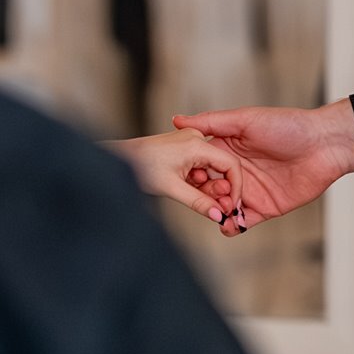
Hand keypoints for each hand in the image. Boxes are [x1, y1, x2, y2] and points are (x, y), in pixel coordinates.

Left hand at [107, 129, 244, 225]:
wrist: (119, 159)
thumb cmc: (139, 166)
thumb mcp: (172, 188)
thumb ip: (199, 202)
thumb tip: (219, 216)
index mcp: (196, 143)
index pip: (230, 165)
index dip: (235, 188)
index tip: (231, 205)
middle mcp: (196, 138)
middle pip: (221, 167)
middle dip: (219, 189)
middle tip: (214, 207)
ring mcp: (190, 142)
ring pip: (211, 169)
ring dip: (206, 186)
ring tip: (193, 196)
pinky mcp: (184, 148)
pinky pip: (201, 166)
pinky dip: (198, 181)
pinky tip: (187, 188)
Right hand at [172, 100, 353, 236]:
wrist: (325, 145)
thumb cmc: (289, 125)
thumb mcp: (246, 119)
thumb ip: (211, 121)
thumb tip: (177, 121)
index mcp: (229, 149)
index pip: (201, 165)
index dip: (192, 173)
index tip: (185, 178)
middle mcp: (237, 171)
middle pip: (210, 189)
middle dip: (202, 197)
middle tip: (203, 199)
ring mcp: (250, 191)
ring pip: (223, 208)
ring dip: (216, 213)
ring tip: (216, 213)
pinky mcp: (266, 207)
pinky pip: (244, 221)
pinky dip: (233, 226)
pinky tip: (228, 225)